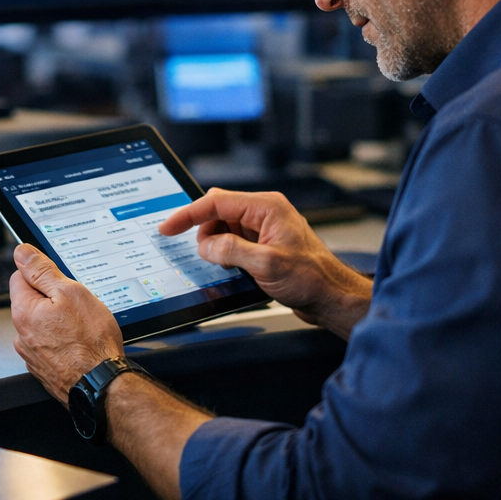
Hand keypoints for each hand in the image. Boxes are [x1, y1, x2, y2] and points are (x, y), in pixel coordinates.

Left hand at [10, 243, 124, 403]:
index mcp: (24, 312)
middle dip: (52, 298)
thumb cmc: (91, 343)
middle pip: (32, 300)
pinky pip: (49, 344)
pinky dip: (62, 340)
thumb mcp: (71, 292)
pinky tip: (80, 343)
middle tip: (76, 305)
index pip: (20, 276)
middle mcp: (21, 335)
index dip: (42, 273)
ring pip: (42, 323)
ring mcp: (32, 355)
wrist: (103, 386)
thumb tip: (23, 253)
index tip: (60, 280)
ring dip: (58, 321)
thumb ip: (42, 271)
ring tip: (81, 327)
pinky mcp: (44, 369)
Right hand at [159, 188, 371, 338]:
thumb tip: (206, 245)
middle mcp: (265, 212)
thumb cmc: (312, 278)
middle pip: (218, 211)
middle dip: (204, 232)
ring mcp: (264, 228)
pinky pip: (234, 240)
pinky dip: (226, 253)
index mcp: (266, 207)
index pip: (216, 201)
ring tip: (228, 266)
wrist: (332, 297)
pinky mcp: (264, 243)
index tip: (168, 227)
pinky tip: (234, 268)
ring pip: (224, 227)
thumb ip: (231, 250)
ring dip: (216, 245)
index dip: (188, 214)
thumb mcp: (266, 265)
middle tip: (203, 255)